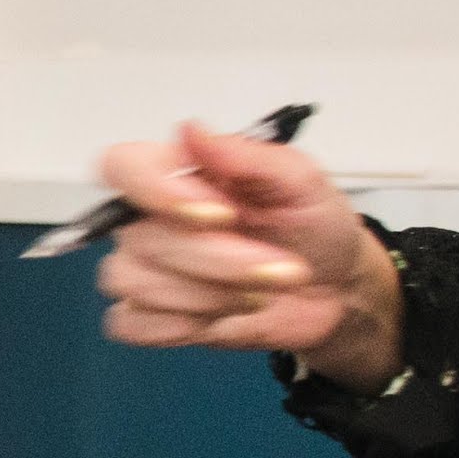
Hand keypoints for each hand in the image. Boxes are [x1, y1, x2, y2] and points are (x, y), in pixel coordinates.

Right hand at [91, 118, 403, 386]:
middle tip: (279, 268)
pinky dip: (178, 326)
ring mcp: (148, 268)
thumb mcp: (302, 182)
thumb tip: (192, 131)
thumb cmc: (314, 226)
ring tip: (258, 294)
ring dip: (207, 296)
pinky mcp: (153, 316)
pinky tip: (220, 318)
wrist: (335, 287)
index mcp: (179, 173)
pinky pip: (131, 324)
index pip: (123, 166)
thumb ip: (248, 156)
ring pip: (133, 283)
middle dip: (217, 261)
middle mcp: (153, 218)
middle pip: (140, 238)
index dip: (156, 191)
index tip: (220, 214)